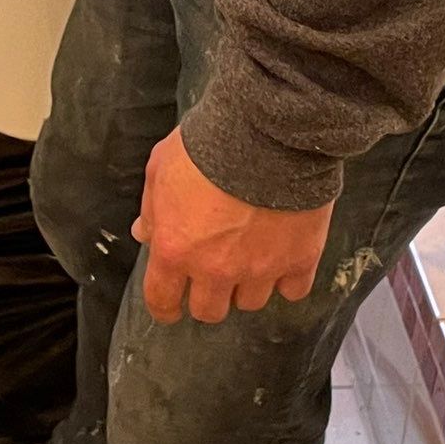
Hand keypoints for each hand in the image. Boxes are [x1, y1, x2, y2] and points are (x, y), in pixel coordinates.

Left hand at [131, 130, 333, 323]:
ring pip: (251, 302)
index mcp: (175, 249)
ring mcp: (260, 269)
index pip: (162, 300)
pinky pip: (293, 290)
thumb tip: (145, 232)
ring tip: (253, 258)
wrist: (267, 132)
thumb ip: (152, 208)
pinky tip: (285, 259)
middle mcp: (215, 269)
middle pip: (209, 311)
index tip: (171, 306)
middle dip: (209, 295)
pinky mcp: (299, 260)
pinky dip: (288, 280)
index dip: (165, 307)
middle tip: (216, 273)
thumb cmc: (208, 145)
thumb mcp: (161, 168)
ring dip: (248, 285)